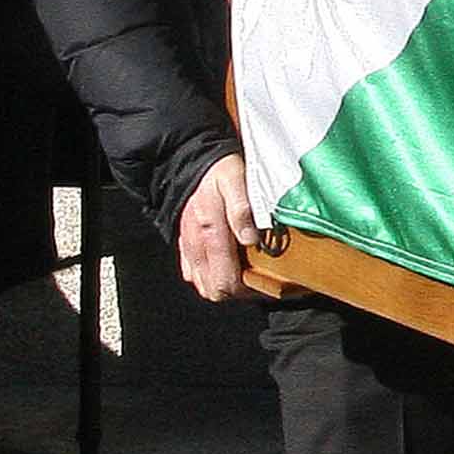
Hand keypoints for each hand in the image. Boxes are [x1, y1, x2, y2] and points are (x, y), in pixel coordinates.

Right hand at [177, 152, 258, 304]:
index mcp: (211, 233)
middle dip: (238, 291)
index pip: (226, 282)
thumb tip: (250, 239)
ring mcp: (189, 248)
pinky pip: (193, 274)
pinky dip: (210, 276)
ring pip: (202, 286)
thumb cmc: (218, 171)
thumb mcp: (236, 180)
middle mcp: (197, 246)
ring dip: (224, 285)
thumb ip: (242, 209)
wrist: (189, 161)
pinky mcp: (185, 245)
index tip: (268, 283)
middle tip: (259, 279)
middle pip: (214, 291)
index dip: (248, 290)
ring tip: (246, 273)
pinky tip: (228, 264)